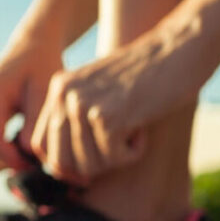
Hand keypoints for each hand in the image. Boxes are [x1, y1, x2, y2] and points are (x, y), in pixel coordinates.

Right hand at [0, 38, 63, 174]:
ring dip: (5, 157)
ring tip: (28, 141)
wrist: (30, 50)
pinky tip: (15, 135)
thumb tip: (24, 157)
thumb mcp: (46, 95)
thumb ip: (35, 127)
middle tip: (36, 157)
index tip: (36, 166)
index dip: (14, 162)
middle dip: (11, 162)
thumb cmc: (42, 70)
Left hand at [28, 21, 208, 186]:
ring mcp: (82, 105)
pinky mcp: (106, 117)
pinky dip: (134, 152)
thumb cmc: (146, 77)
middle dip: (92, 166)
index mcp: (58, 88)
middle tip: (118, 146)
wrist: (179, 49)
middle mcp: (64, 94)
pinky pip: (114, 159)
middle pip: (62, 162)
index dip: (63, 165)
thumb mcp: (100, 92)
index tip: (91, 165)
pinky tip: (143, 127)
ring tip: (133, 129)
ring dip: (116, 158)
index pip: (40, 145)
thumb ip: (75, 121)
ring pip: (89, 165)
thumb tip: (59, 171)